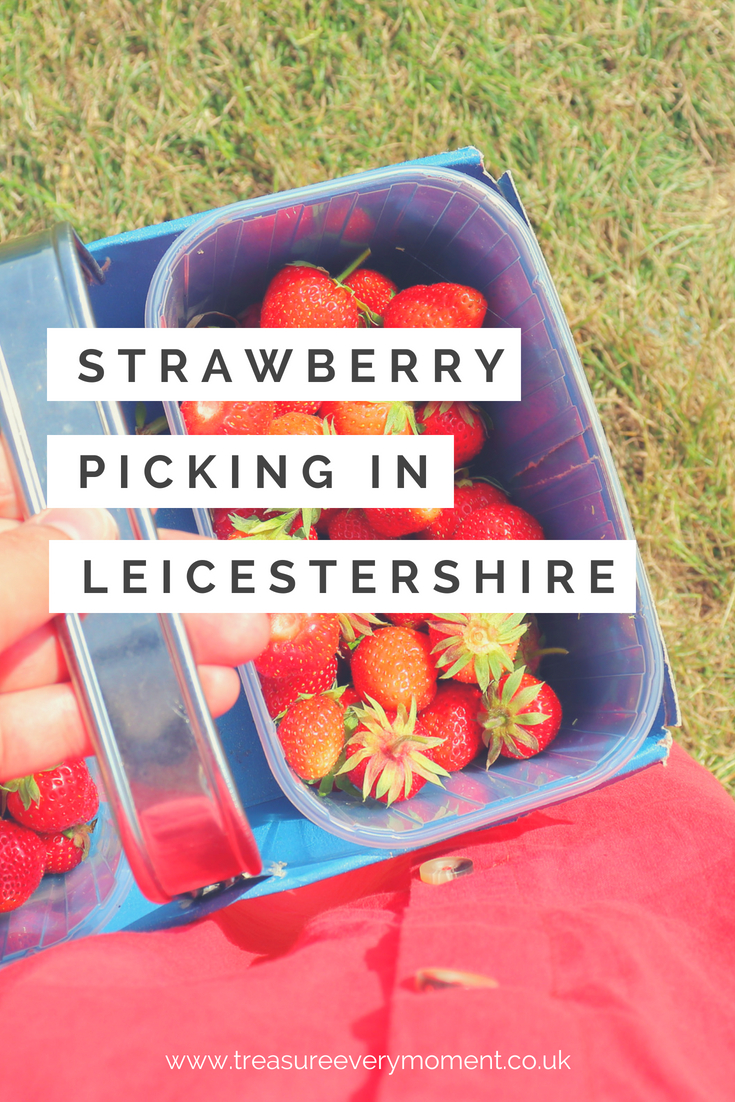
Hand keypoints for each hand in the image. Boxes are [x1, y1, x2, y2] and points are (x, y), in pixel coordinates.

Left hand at [0, 451, 269, 780]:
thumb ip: (21, 569)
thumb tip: (96, 526)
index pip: (24, 495)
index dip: (104, 503)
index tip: (181, 520)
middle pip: (64, 581)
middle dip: (159, 590)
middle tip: (242, 596)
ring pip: (62, 656)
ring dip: (156, 653)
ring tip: (242, 647)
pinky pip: (35, 726)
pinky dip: (109, 716)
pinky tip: (185, 701)